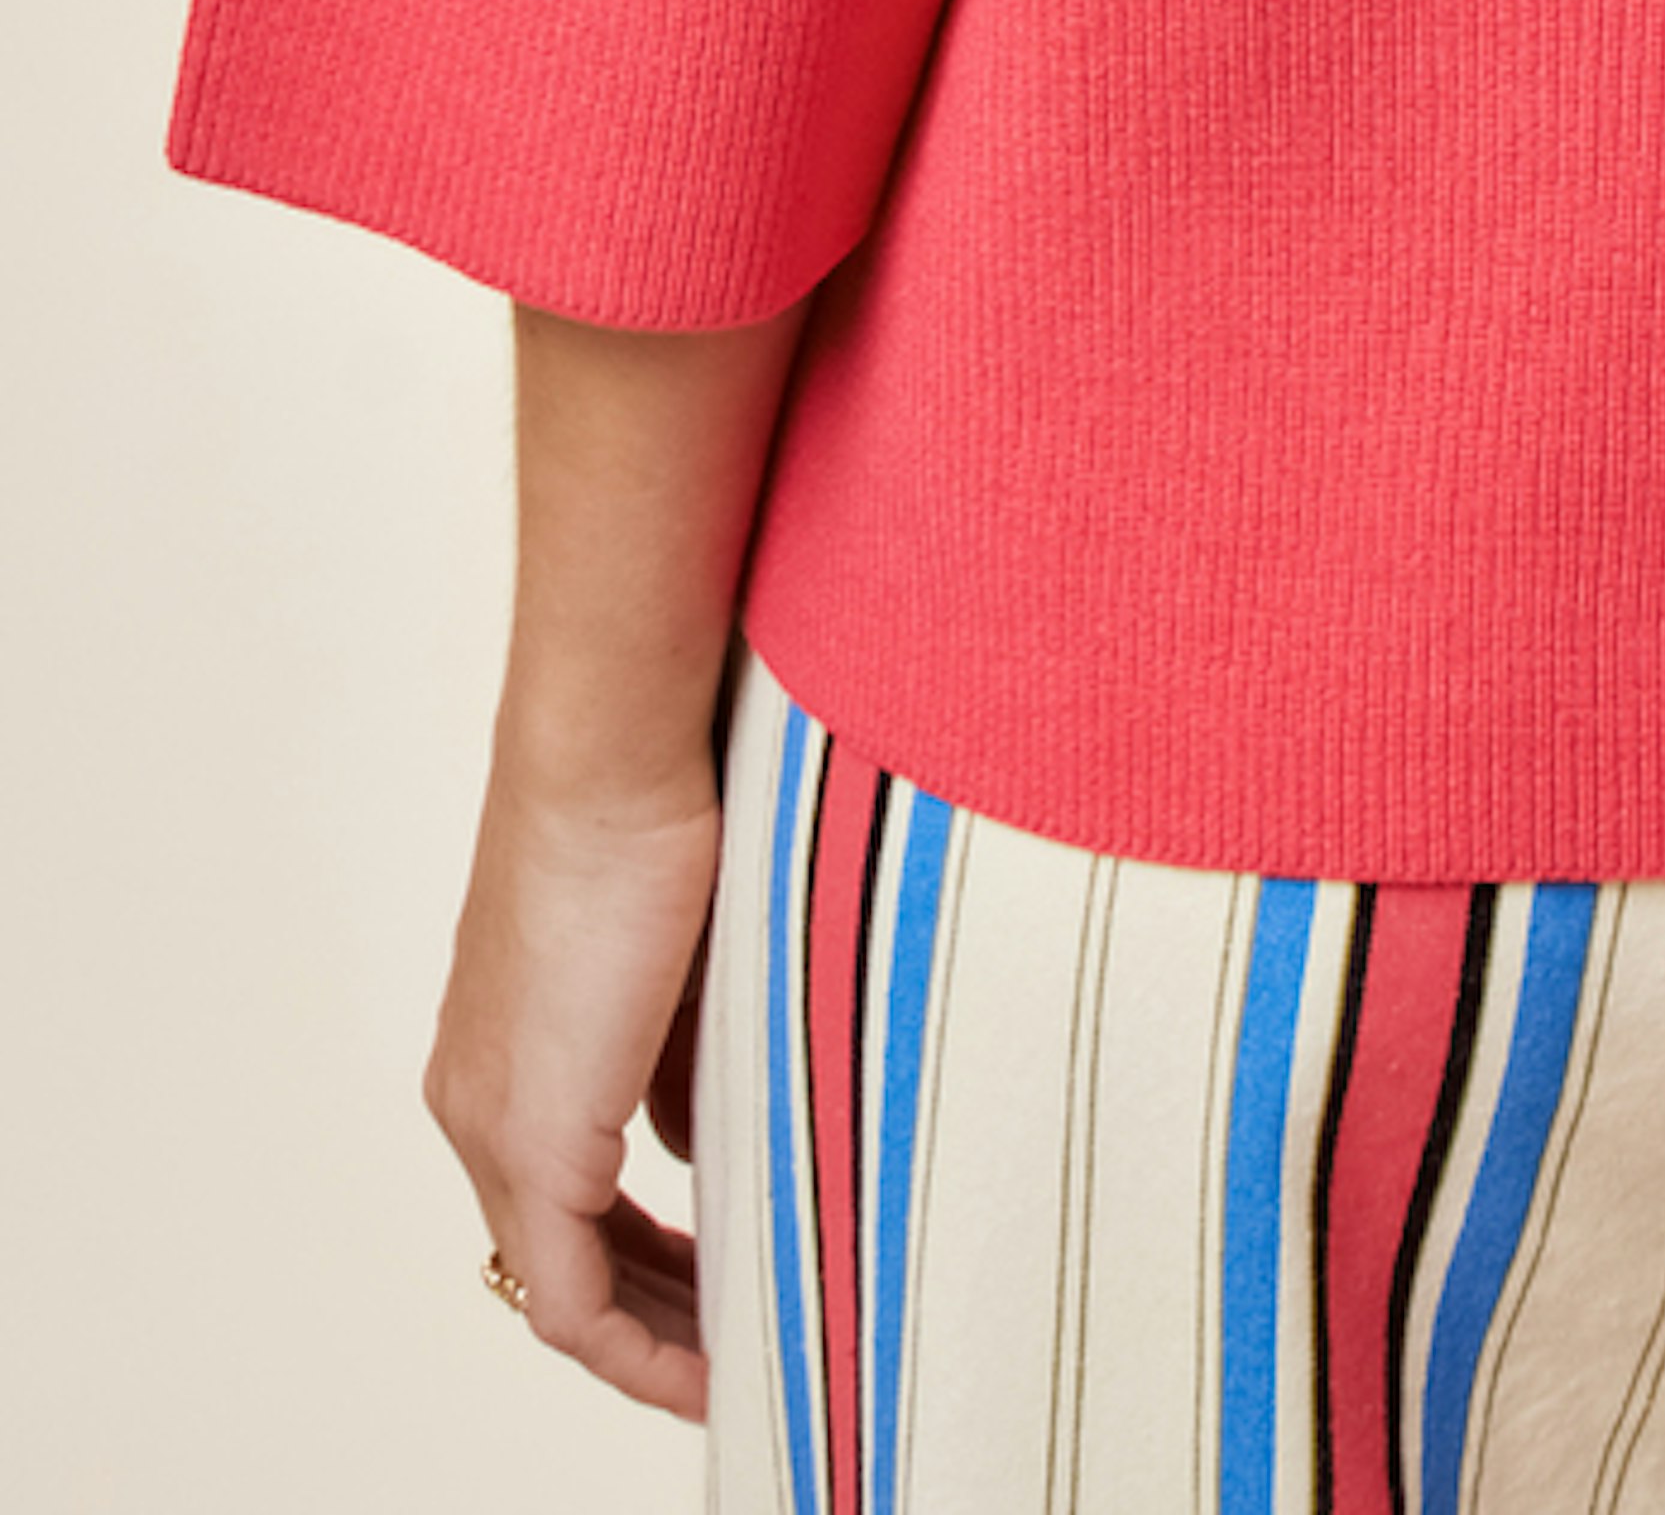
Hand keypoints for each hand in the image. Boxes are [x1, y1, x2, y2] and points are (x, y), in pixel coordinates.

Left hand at [422, 740, 724, 1415]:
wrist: (613, 745)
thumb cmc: (664, 803)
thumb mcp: (683, 955)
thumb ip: (677, 1062)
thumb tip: (693, 1150)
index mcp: (504, 1050)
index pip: (562, 1200)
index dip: (644, 1259)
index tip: (720, 1280)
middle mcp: (476, 1100)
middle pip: (559, 1262)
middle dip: (655, 1314)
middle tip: (738, 1343)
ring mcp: (491, 1122)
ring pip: (562, 1288)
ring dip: (652, 1338)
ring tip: (734, 1369)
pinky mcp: (528, 1135)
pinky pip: (571, 1300)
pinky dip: (638, 1347)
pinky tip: (708, 1364)